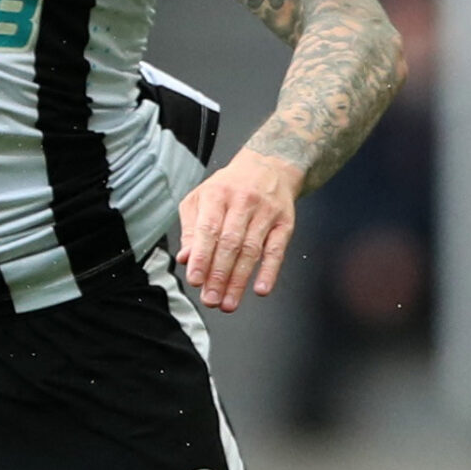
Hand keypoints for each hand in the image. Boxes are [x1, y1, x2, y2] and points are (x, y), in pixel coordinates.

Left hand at [176, 148, 303, 311]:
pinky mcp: (285, 223)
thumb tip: (185, 258)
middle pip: (230, 244)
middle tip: (210, 299)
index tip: (195, 280)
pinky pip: (277, 250)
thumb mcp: (201, 199)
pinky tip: (261, 289)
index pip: (207, 230)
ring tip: (229, 302)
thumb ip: (191, 229)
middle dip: (219, 275)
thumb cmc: (228, 187)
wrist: (268, 167)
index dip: (201, 257)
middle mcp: (242, 203)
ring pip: (251, 250)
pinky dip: (270, 271)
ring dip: (239, 280)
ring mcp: (266, 213)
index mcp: (216, 195)